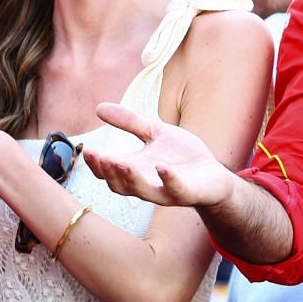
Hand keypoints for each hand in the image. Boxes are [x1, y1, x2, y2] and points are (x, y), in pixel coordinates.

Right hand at [81, 102, 235, 209]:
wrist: (214, 174)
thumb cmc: (183, 156)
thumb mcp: (155, 133)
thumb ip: (130, 122)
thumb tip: (99, 108)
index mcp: (135, 170)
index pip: (108, 173)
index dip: (96, 164)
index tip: (88, 149)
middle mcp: (146, 184)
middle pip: (119, 186)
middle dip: (108, 173)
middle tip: (101, 158)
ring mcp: (166, 191)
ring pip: (142, 192)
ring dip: (130, 179)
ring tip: (122, 163)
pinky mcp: (187, 193)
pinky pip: (175, 190)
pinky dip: (167, 179)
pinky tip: (162, 167)